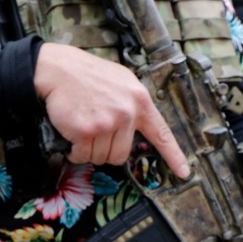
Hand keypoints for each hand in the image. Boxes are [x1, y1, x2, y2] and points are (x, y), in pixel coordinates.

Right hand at [33, 42, 189, 177]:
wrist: (59, 70)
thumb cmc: (87, 76)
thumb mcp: (121, 82)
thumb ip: (132, 104)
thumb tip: (136, 128)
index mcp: (139, 100)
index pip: (161, 134)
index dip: (173, 156)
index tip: (183, 172)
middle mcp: (127, 113)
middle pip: (121, 154)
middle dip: (106, 150)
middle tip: (94, 132)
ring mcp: (107, 123)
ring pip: (101, 157)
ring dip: (88, 150)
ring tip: (82, 127)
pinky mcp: (86, 131)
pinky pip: (82, 155)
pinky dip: (74, 151)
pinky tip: (71, 132)